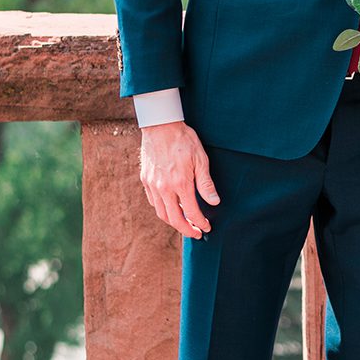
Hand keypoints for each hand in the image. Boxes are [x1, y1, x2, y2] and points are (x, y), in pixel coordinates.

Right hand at [140, 122, 219, 237]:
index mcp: (180, 183)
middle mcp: (164, 188)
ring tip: (185, 223)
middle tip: (196, 233)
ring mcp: (152, 185)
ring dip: (173, 222)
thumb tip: (214, 202)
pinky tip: (171, 209)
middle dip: (186, 230)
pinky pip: (153, 202)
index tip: (207, 228)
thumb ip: (206, 184)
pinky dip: (163, 210)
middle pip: (174, 219)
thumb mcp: (201, 159)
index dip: (200, 223)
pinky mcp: (145, 180)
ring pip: (161, 213)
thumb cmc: (183, 140)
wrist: (160, 126)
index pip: (191, 212)